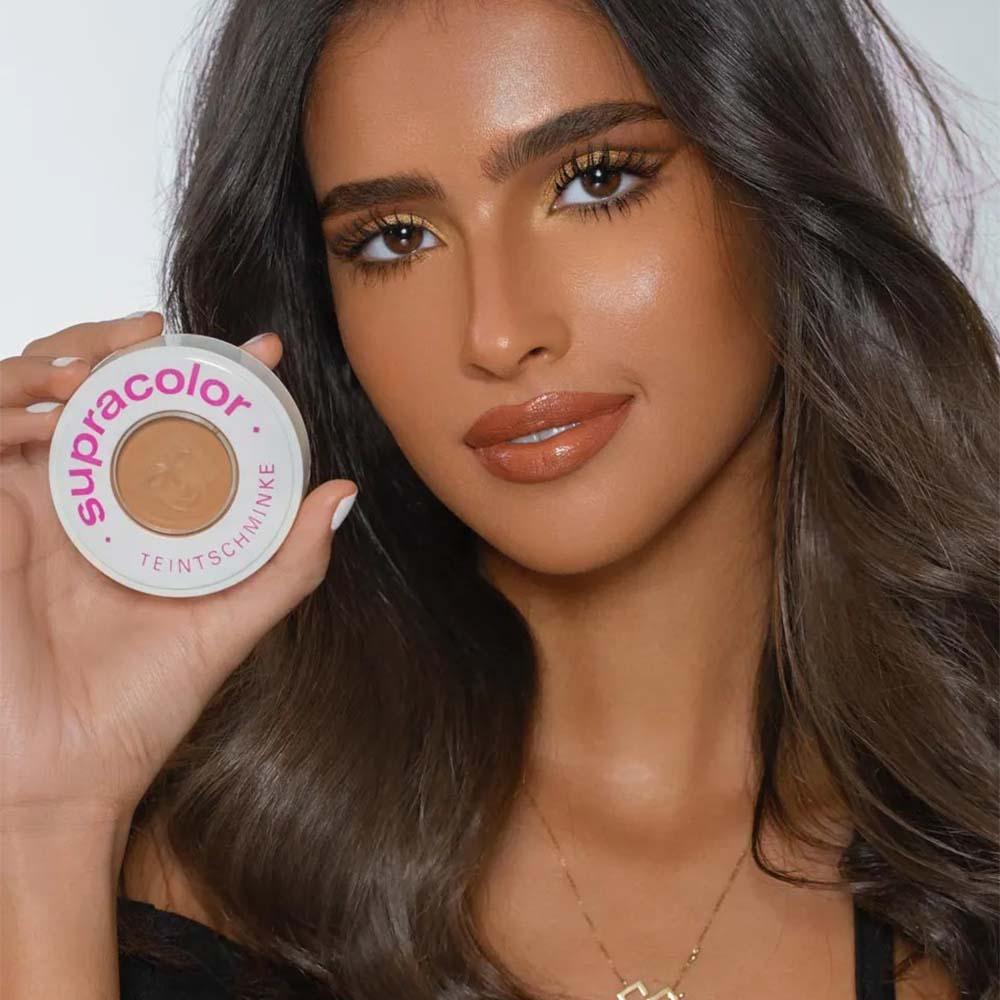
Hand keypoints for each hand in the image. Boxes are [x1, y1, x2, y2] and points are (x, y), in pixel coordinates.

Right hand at [0, 313, 357, 835]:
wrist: (62, 779)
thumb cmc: (138, 711)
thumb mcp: (228, 625)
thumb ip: (287, 566)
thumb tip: (342, 495)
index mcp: (136, 519)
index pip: (168, 423)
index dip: (206, 376)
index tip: (260, 351)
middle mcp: (80, 502)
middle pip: (92, 391)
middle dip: (119, 345)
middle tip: (164, 334)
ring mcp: (25, 507)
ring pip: (28, 396)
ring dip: (63, 359)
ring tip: (110, 358)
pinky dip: (8, 407)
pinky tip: (53, 408)